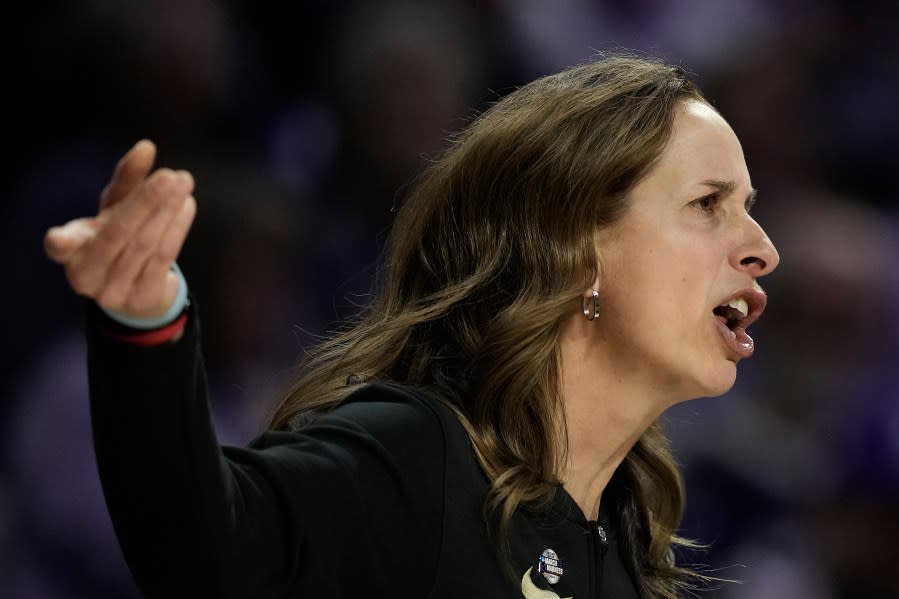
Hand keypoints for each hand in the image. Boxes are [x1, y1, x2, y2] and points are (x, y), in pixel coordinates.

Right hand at [45, 140, 196, 318]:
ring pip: (144, 244)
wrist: (138, 290)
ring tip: (184, 183)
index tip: (59, 238)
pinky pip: (163, 258)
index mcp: (70, 252)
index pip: (61, 247)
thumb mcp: (117, 210)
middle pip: (117, 234)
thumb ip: (127, 181)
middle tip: (171, 176)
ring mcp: (114, 292)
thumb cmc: (120, 240)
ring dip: (167, 211)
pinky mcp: (142, 298)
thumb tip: (147, 146)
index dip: (62, 244)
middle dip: (145, 202)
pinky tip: (187, 205)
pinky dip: (176, 229)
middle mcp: (87, 275)